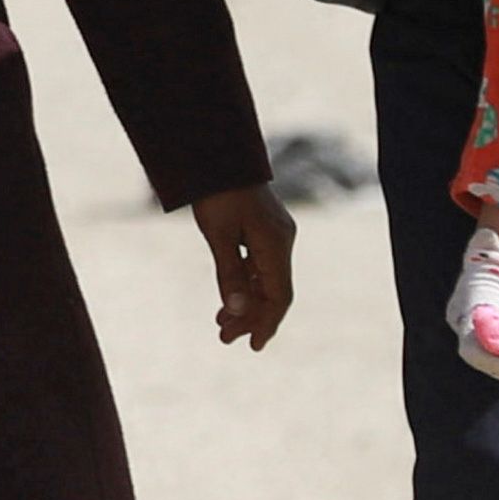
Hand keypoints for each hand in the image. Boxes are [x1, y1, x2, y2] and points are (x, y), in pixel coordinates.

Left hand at [192, 183, 295, 348]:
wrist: (218, 154)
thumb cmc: (217, 192)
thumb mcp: (217, 234)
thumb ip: (230, 273)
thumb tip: (238, 312)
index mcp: (276, 245)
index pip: (279, 296)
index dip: (267, 323)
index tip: (253, 345)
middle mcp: (282, 241)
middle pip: (272, 290)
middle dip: (251, 316)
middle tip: (224, 338)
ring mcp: (274, 234)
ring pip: (265, 279)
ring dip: (246, 301)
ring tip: (222, 324)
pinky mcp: (263, 228)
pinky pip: (259, 265)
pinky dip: (245, 283)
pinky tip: (230, 297)